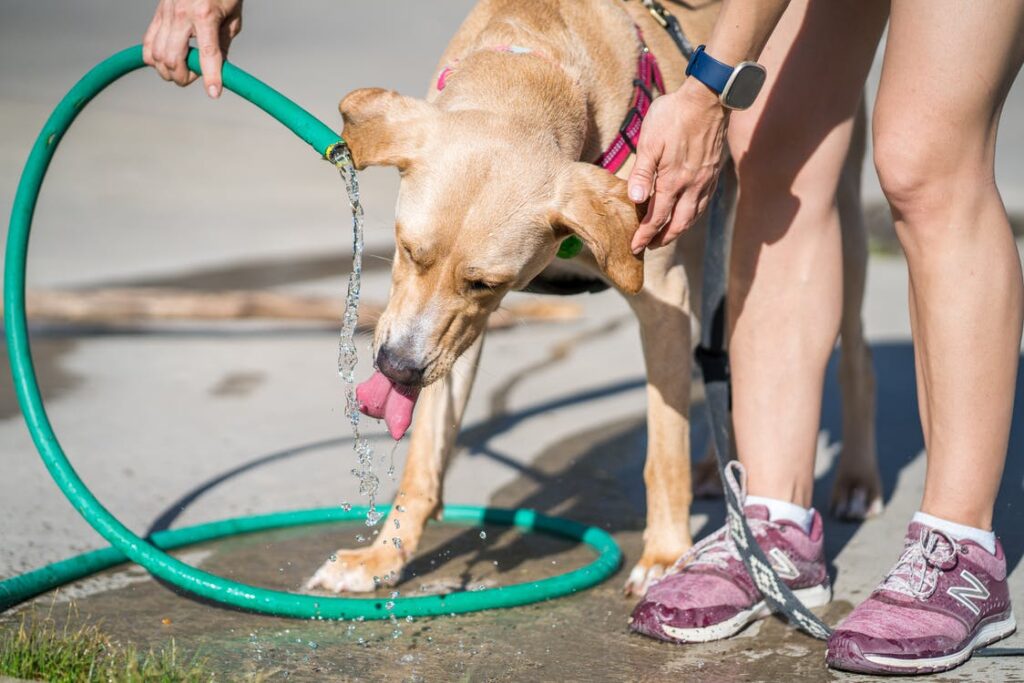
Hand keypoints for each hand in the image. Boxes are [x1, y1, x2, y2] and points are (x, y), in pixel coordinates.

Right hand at [143, 0, 242, 98]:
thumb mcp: (232, 18)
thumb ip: (224, 44)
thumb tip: (218, 69)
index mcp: (205, 14)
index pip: (207, 53)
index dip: (211, 77)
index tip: (214, 93)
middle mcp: (181, 14)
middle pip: (173, 59)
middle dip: (184, 77)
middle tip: (197, 77)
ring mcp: (166, 14)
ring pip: (156, 55)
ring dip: (169, 71)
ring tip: (183, 70)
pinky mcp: (157, 15)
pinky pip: (147, 44)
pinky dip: (154, 60)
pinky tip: (167, 63)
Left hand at [628, 80, 727, 252]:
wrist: (707, 98)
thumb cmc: (673, 116)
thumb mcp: (650, 141)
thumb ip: (642, 173)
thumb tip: (635, 200)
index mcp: (674, 181)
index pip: (657, 218)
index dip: (645, 235)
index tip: (635, 247)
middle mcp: (693, 186)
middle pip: (678, 224)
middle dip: (662, 239)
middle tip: (648, 246)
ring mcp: (706, 180)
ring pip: (693, 216)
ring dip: (679, 230)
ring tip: (666, 235)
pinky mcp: (713, 173)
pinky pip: (703, 203)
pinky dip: (693, 215)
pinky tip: (687, 214)